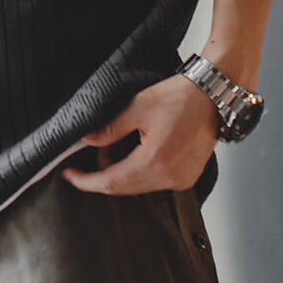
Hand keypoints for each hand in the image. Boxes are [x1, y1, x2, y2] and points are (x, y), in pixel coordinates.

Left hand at [61, 74, 219, 194]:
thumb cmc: (181, 97)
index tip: (68, 175)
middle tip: (101, 142)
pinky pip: (154, 180)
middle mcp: (170, 178)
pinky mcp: (187, 177)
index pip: (111, 183)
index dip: (86, 181)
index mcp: (155, 162)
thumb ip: (110, 128)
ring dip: (123, 167)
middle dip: (105, 169)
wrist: (214, 95)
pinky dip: (140, 167)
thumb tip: (87, 141)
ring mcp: (181, 180)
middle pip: (123, 187)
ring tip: (123, 138)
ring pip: (138, 184)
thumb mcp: (138, 106)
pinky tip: (139, 145)